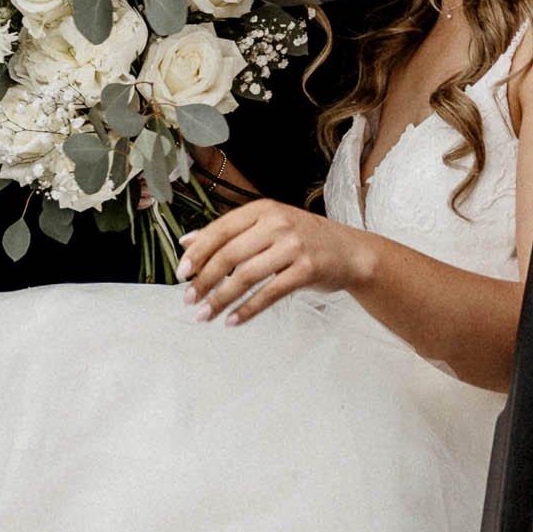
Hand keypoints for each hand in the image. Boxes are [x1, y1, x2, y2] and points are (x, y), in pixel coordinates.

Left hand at [177, 198, 367, 325]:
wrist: (352, 252)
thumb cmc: (304, 240)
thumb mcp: (268, 227)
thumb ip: (229, 232)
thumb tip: (187, 242)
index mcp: (263, 210)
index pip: (220, 230)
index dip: (197, 254)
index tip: (181, 274)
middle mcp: (277, 223)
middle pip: (229, 255)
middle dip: (204, 281)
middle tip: (189, 300)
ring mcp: (293, 246)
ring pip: (245, 276)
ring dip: (221, 299)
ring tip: (205, 315)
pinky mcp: (306, 270)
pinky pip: (269, 293)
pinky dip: (247, 310)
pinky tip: (233, 321)